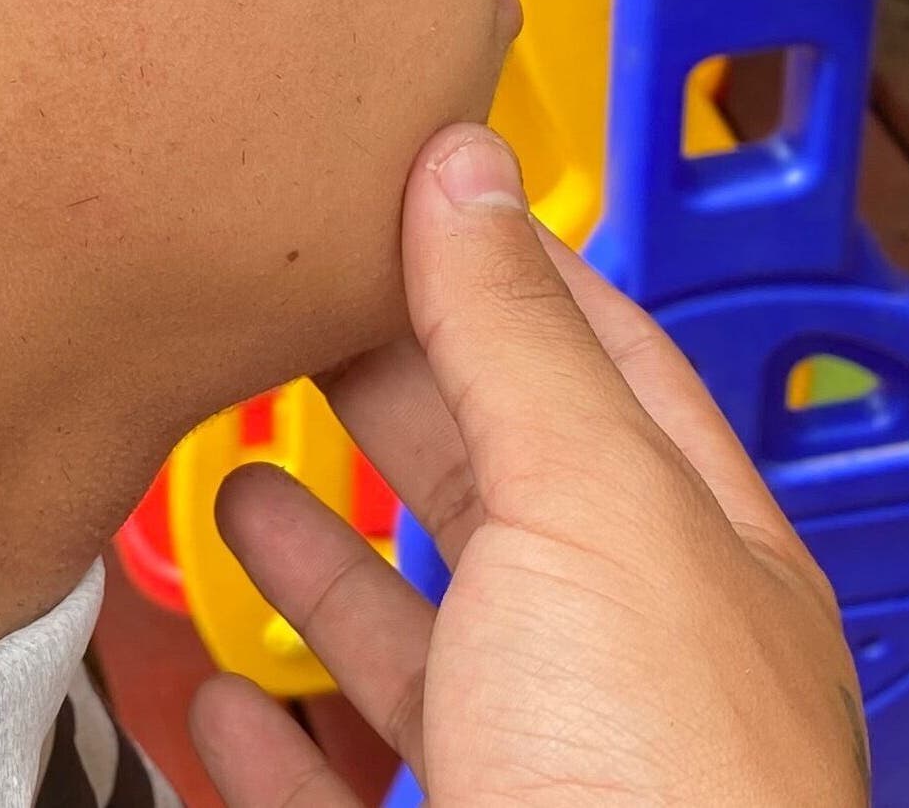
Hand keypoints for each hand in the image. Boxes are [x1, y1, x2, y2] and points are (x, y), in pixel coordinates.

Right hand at [189, 123, 866, 806]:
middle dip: (390, 390)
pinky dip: (266, 740)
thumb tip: (462, 164)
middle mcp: (619, 663)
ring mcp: (529, 776)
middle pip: (489, 491)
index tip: (398, 192)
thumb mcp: (589, 508)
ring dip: (318, 565)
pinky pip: (336, 793)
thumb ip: (515, 338)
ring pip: (410, 648)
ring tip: (234, 477)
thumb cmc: (658, 788)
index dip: (503, 268)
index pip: (602, 364)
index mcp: (690, 554)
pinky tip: (218, 699)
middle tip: (283, 301)